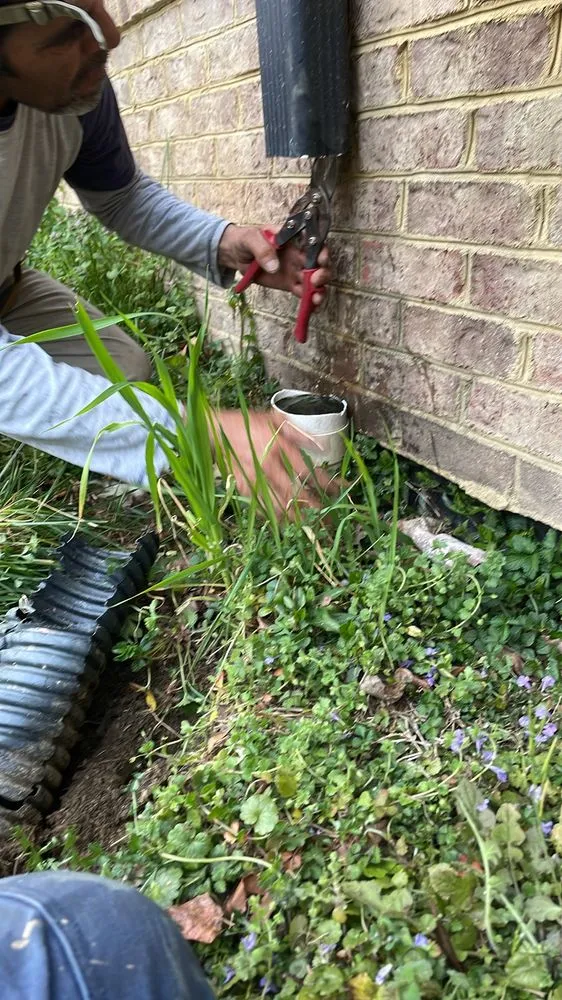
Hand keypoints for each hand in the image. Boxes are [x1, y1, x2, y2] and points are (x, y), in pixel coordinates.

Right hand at [212, 408, 333, 517]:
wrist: (217, 431)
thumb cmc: (249, 423)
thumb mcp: (276, 420)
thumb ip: (300, 433)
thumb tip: (321, 446)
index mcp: (280, 448)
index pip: (310, 472)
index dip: (327, 483)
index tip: (340, 490)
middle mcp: (269, 467)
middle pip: (297, 495)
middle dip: (315, 509)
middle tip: (329, 519)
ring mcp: (255, 480)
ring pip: (279, 507)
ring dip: (296, 517)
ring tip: (310, 524)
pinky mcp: (244, 488)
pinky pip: (262, 507)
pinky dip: (275, 516)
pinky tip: (286, 521)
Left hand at [218, 224, 330, 306]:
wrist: (236, 254)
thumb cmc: (246, 240)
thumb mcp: (251, 239)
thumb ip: (262, 249)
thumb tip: (274, 266)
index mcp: (293, 240)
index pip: (314, 243)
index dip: (321, 251)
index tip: (320, 259)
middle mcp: (299, 255)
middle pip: (319, 264)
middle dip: (323, 273)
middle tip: (315, 281)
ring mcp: (295, 270)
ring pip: (314, 281)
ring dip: (319, 290)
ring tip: (316, 299)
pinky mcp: (289, 284)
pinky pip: (303, 293)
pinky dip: (309, 301)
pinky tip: (311, 307)